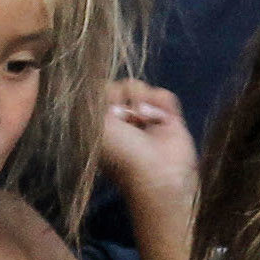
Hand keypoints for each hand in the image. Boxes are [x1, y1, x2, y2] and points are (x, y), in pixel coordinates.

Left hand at [99, 80, 198, 198]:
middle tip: (126, 117)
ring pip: (141, 87)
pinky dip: (162, 103)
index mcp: (101, 125)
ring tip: (145, 119)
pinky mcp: (169, 117)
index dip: (103, 94)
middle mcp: (121, 120)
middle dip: (122, 97)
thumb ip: (91, 102)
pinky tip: (162, 118)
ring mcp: (145, 117)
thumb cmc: (122, 154)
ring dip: (142, 100)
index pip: (98, 93)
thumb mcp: (95, 128)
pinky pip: (163, 94)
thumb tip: (97, 85)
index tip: (107, 109)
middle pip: (119, 86)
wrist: (158, 174)